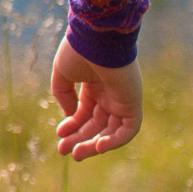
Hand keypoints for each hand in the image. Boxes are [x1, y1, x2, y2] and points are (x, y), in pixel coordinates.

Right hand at [48, 44, 141, 158]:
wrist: (97, 37)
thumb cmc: (79, 51)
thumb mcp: (63, 75)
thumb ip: (64, 96)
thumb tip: (69, 117)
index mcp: (94, 85)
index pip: (85, 112)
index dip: (72, 126)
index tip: (59, 134)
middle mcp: (110, 94)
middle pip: (96, 125)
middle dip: (80, 139)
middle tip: (63, 150)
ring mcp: (122, 100)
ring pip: (111, 131)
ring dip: (94, 145)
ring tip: (77, 154)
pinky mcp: (133, 104)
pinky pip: (128, 130)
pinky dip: (114, 141)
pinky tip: (97, 147)